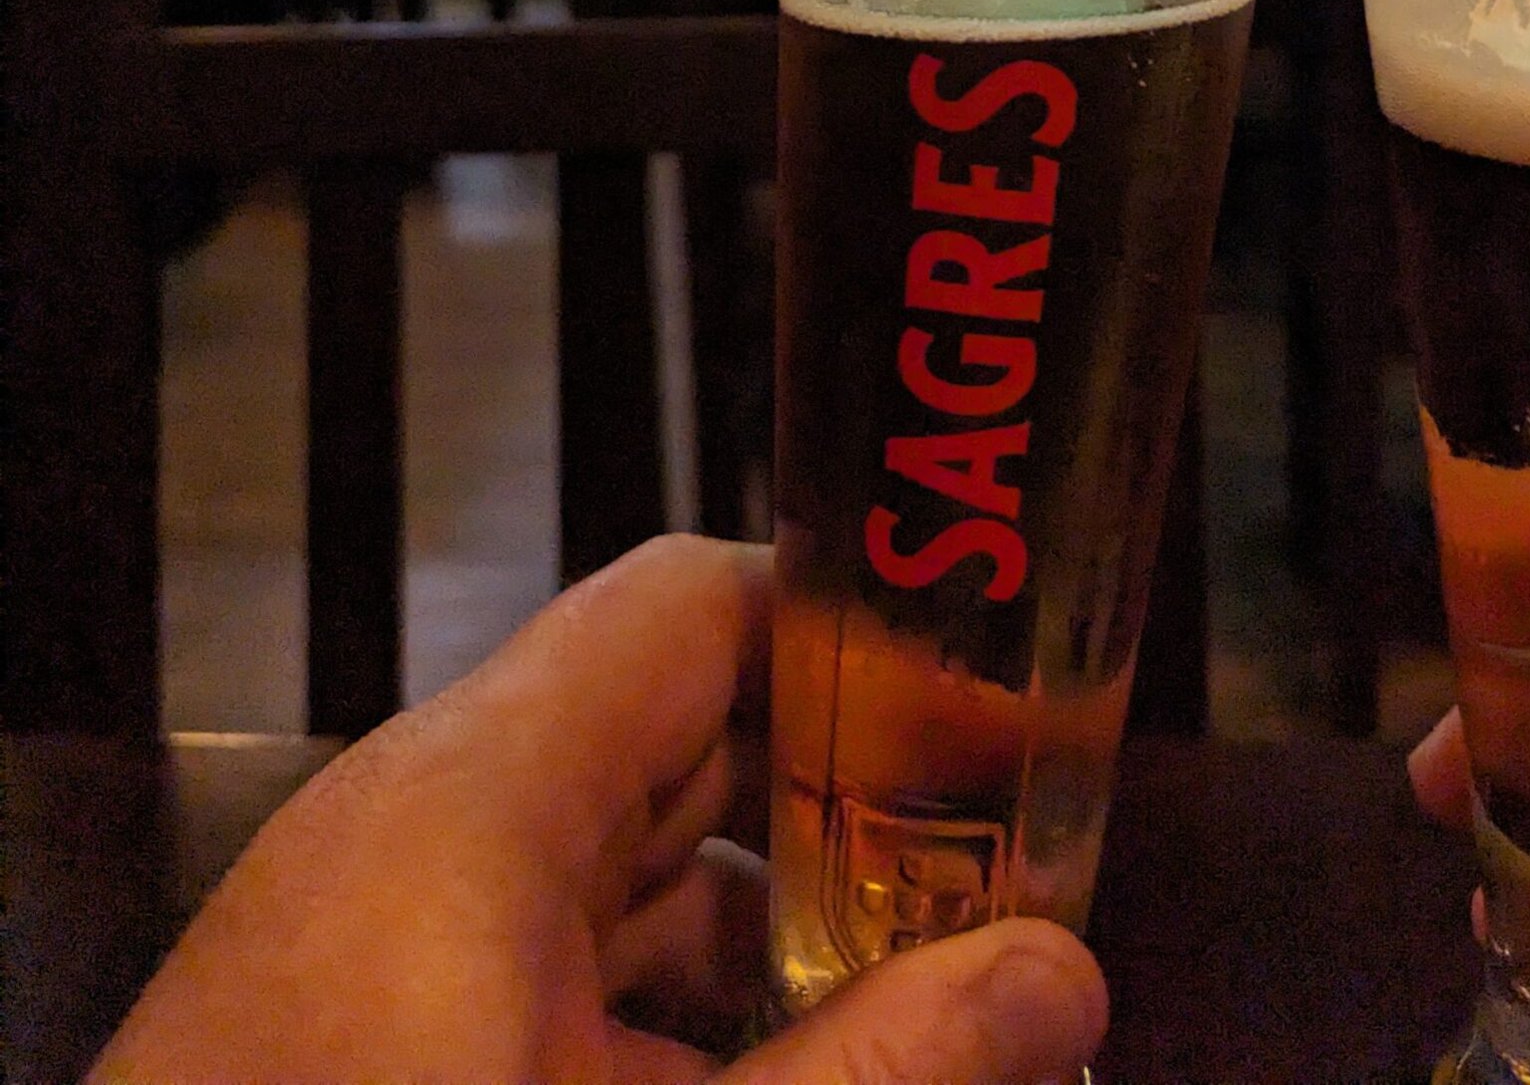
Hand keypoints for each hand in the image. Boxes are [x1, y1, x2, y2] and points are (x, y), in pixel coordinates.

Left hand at [96, 536, 1105, 1084]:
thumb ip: (881, 1072)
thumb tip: (1063, 975)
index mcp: (475, 796)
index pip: (697, 603)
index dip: (857, 633)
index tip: (996, 714)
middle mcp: (418, 836)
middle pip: (675, 739)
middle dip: (847, 810)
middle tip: (1005, 880)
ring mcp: (375, 954)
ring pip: (617, 880)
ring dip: (771, 938)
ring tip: (924, 1012)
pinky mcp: (354, 1052)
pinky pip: (545, 986)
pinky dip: (671, 1028)